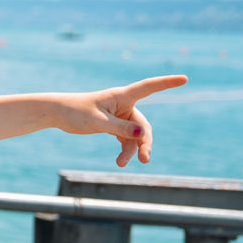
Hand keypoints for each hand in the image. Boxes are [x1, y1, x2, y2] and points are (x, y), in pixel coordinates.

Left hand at [57, 75, 185, 166]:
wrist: (57, 113)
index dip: (167, 83)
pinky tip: (120, 161)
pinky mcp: (114, 125)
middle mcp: (124, 104)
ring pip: (135, 135)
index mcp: (122, 96)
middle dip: (144, 142)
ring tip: (122, 163)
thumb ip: (120, 128)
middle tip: (144, 159)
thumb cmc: (75, 112)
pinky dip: (125, 149)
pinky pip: (126, 139)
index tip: (184, 78)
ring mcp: (120, 115)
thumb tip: (142, 134)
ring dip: (132, 150)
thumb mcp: (97, 121)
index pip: (149, 87)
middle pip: (143, 125)